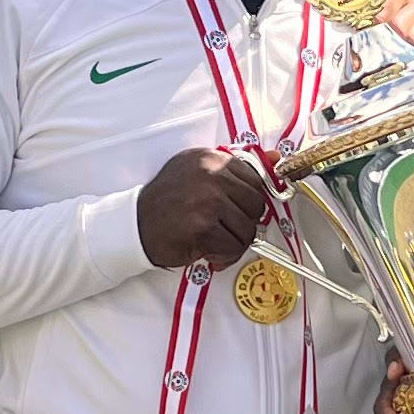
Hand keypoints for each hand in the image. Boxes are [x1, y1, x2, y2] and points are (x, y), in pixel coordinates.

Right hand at [138, 146, 274, 269]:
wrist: (135, 225)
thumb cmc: (168, 201)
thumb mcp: (198, 172)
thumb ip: (237, 167)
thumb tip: (278, 159)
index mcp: (210, 158)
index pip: (255, 179)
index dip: (249, 201)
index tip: (236, 210)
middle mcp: (210, 175)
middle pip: (256, 205)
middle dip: (244, 222)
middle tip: (224, 228)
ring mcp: (207, 200)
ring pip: (248, 229)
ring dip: (234, 242)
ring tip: (214, 241)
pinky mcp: (203, 227)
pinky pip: (233, 247)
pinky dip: (224, 256)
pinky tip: (209, 252)